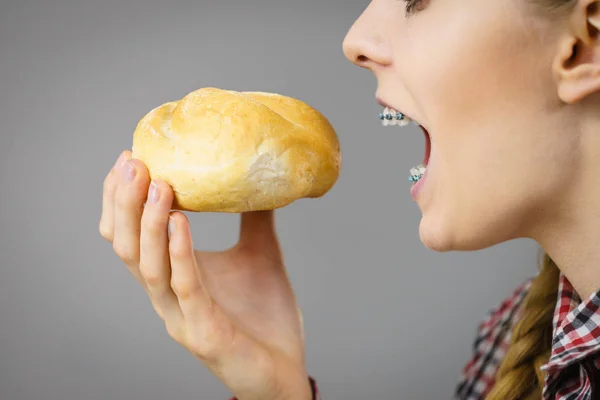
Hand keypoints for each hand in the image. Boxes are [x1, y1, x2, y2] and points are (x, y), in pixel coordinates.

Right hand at [99, 151, 311, 399]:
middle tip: (134, 163)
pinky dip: (179, 252)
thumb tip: (258, 177)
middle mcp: (167, 297)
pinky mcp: (203, 332)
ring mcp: (181, 317)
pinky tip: (180, 220)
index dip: (122, 200)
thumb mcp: (260, 253)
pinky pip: (186, 287)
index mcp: (172, 278)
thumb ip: (254, 219)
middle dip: (125, 204)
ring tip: (157, 184)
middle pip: (126, 248)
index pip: (130, 236)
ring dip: (148, 224)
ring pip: (147, 268)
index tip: (132, 157)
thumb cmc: (266, 315)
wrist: (286, 369)